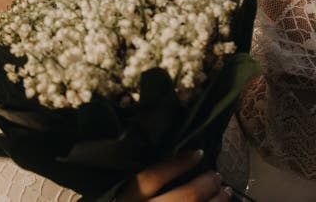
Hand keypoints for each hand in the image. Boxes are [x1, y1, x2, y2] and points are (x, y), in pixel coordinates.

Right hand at [116, 150, 232, 201]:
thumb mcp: (126, 199)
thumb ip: (141, 192)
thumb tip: (173, 174)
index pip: (152, 177)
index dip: (178, 163)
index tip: (197, 153)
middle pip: (186, 196)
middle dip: (206, 183)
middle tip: (216, 176)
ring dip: (218, 201)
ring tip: (225, 192)